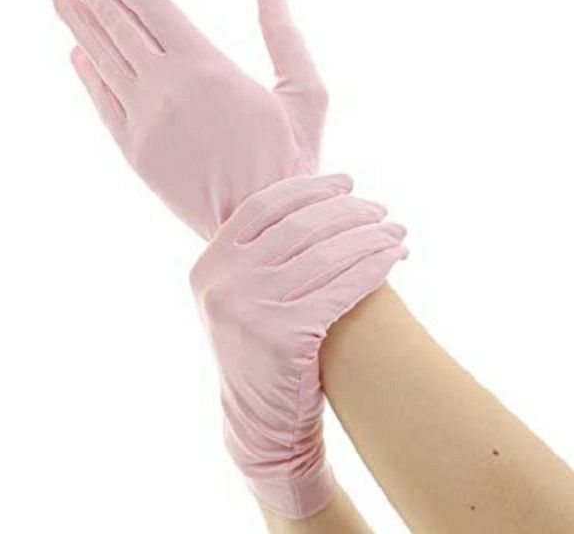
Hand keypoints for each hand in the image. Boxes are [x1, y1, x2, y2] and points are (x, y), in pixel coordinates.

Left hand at [54, 0, 327, 237]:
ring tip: (62, 1)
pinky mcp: (136, 154)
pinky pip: (104, 104)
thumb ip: (286, 38)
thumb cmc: (291, 163)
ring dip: (81, 26)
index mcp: (207, 68)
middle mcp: (167, 88)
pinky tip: (79, 55)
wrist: (261, 227)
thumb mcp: (307, 95)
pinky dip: (89, 75)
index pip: (150, 6)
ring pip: (104, 61)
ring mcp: (146, 122)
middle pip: (118, 26)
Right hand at [190, 174, 406, 517]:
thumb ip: (262, 253)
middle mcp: (222, 282)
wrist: (262, 423)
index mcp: (210, 265)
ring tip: (396, 230)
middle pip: (299, 227)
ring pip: (324, 255)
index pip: (263, 207)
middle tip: (381, 209)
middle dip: (348, 211)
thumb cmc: (264, 352)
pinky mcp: (281, 337)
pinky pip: (340, 288)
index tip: (346, 182)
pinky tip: (394, 257)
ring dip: (369, 236)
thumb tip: (317, 202)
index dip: (309, 189)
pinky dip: (373, 267)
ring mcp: (248, 309)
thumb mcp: (244, 297)